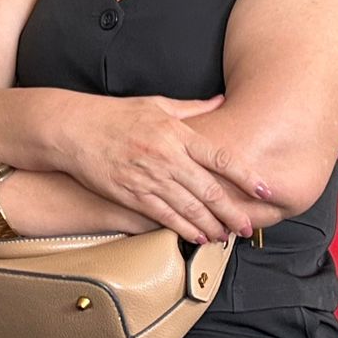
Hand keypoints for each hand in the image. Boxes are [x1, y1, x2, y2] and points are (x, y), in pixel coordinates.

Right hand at [59, 93, 271, 244]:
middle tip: (249, 226)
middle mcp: (167, 157)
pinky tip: (197, 237)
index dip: (246, 176)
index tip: (264, 190)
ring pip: (189, 208)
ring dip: (212, 226)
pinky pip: (164, 216)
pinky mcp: (131, 194)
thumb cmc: (115, 115)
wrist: (73, 129)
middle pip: (209, 190)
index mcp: (177, 133)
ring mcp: (149, 178)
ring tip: (227, 237)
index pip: (220, 158)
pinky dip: (184, 229)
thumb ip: (193, 108)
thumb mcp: (156, 104)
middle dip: (233, 212)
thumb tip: (221, 101)